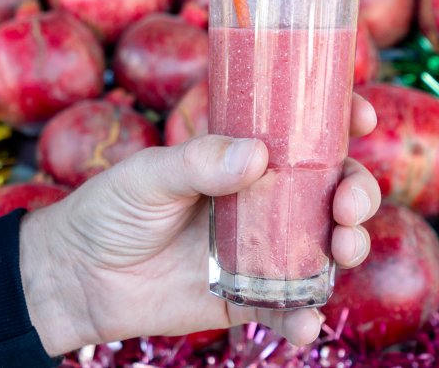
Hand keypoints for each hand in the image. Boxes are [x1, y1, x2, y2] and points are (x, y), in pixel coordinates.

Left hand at [19, 94, 379, 356]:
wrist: (77, 278)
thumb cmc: (109, 210)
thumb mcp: (148, 175)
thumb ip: (199, 162)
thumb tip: (257, 156)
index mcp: (241, 159)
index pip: (302, 133)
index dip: (340, 121)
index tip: (362, 118)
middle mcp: (260, 202)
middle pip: (330, 191)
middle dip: (357, 192)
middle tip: (350, 205)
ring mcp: (258, 250)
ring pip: (323, 247)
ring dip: (348, 248)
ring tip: (344, 250)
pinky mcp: (245, 297)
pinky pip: (288, 308)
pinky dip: (304, 317)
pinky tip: (305, 321)